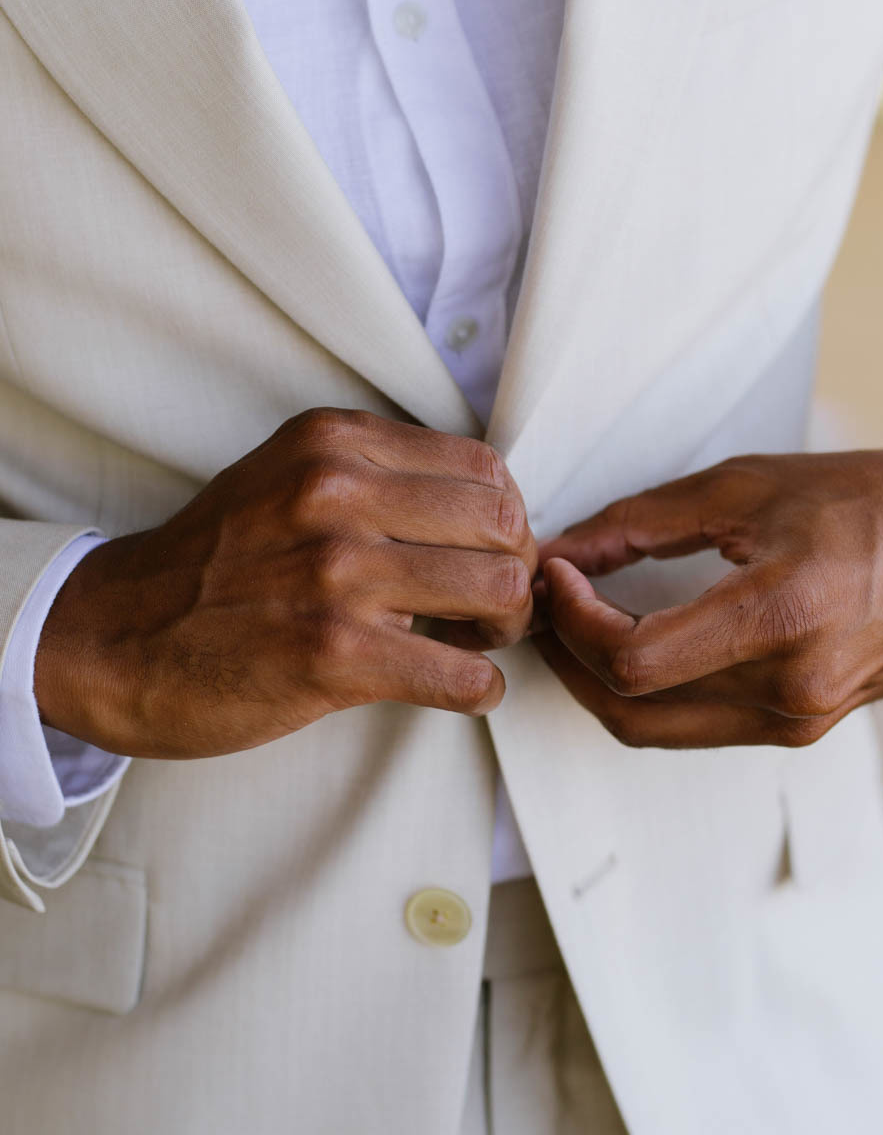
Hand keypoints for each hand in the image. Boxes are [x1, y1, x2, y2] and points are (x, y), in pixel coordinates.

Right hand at [35, 409, 536, 757]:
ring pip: (498, 590)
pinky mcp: (330, 655)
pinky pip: (461, 677)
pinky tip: (459, 689)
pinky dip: (479, 690)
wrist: (113, 637)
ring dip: (505, 629)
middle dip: (516, 572)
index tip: (487, 554)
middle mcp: (336, 494)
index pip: (483, 467)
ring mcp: (334, 574)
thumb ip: (376, 478)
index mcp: (333, 443)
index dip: (505, 519)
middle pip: (504, 523)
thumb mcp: (287, 478)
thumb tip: (486, 514)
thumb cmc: (212, 563)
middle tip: (491, 607)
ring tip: (474, 645)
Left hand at [533, 446, 882, 748]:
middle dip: (571, 662)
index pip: (634, 659)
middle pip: (634, 711)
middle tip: (548, 608)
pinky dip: (654, 693)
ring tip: (579, 624)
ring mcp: (801, 718)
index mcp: (783, 616)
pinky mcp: (805, 727)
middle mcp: (792, 687)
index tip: (557, 576)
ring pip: (660, 730)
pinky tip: (638, 645)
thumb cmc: (877, 501)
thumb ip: (641, 523)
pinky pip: (702, 726)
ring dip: (603, 683)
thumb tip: (565, 549)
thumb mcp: (747, 486)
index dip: (572, 621)